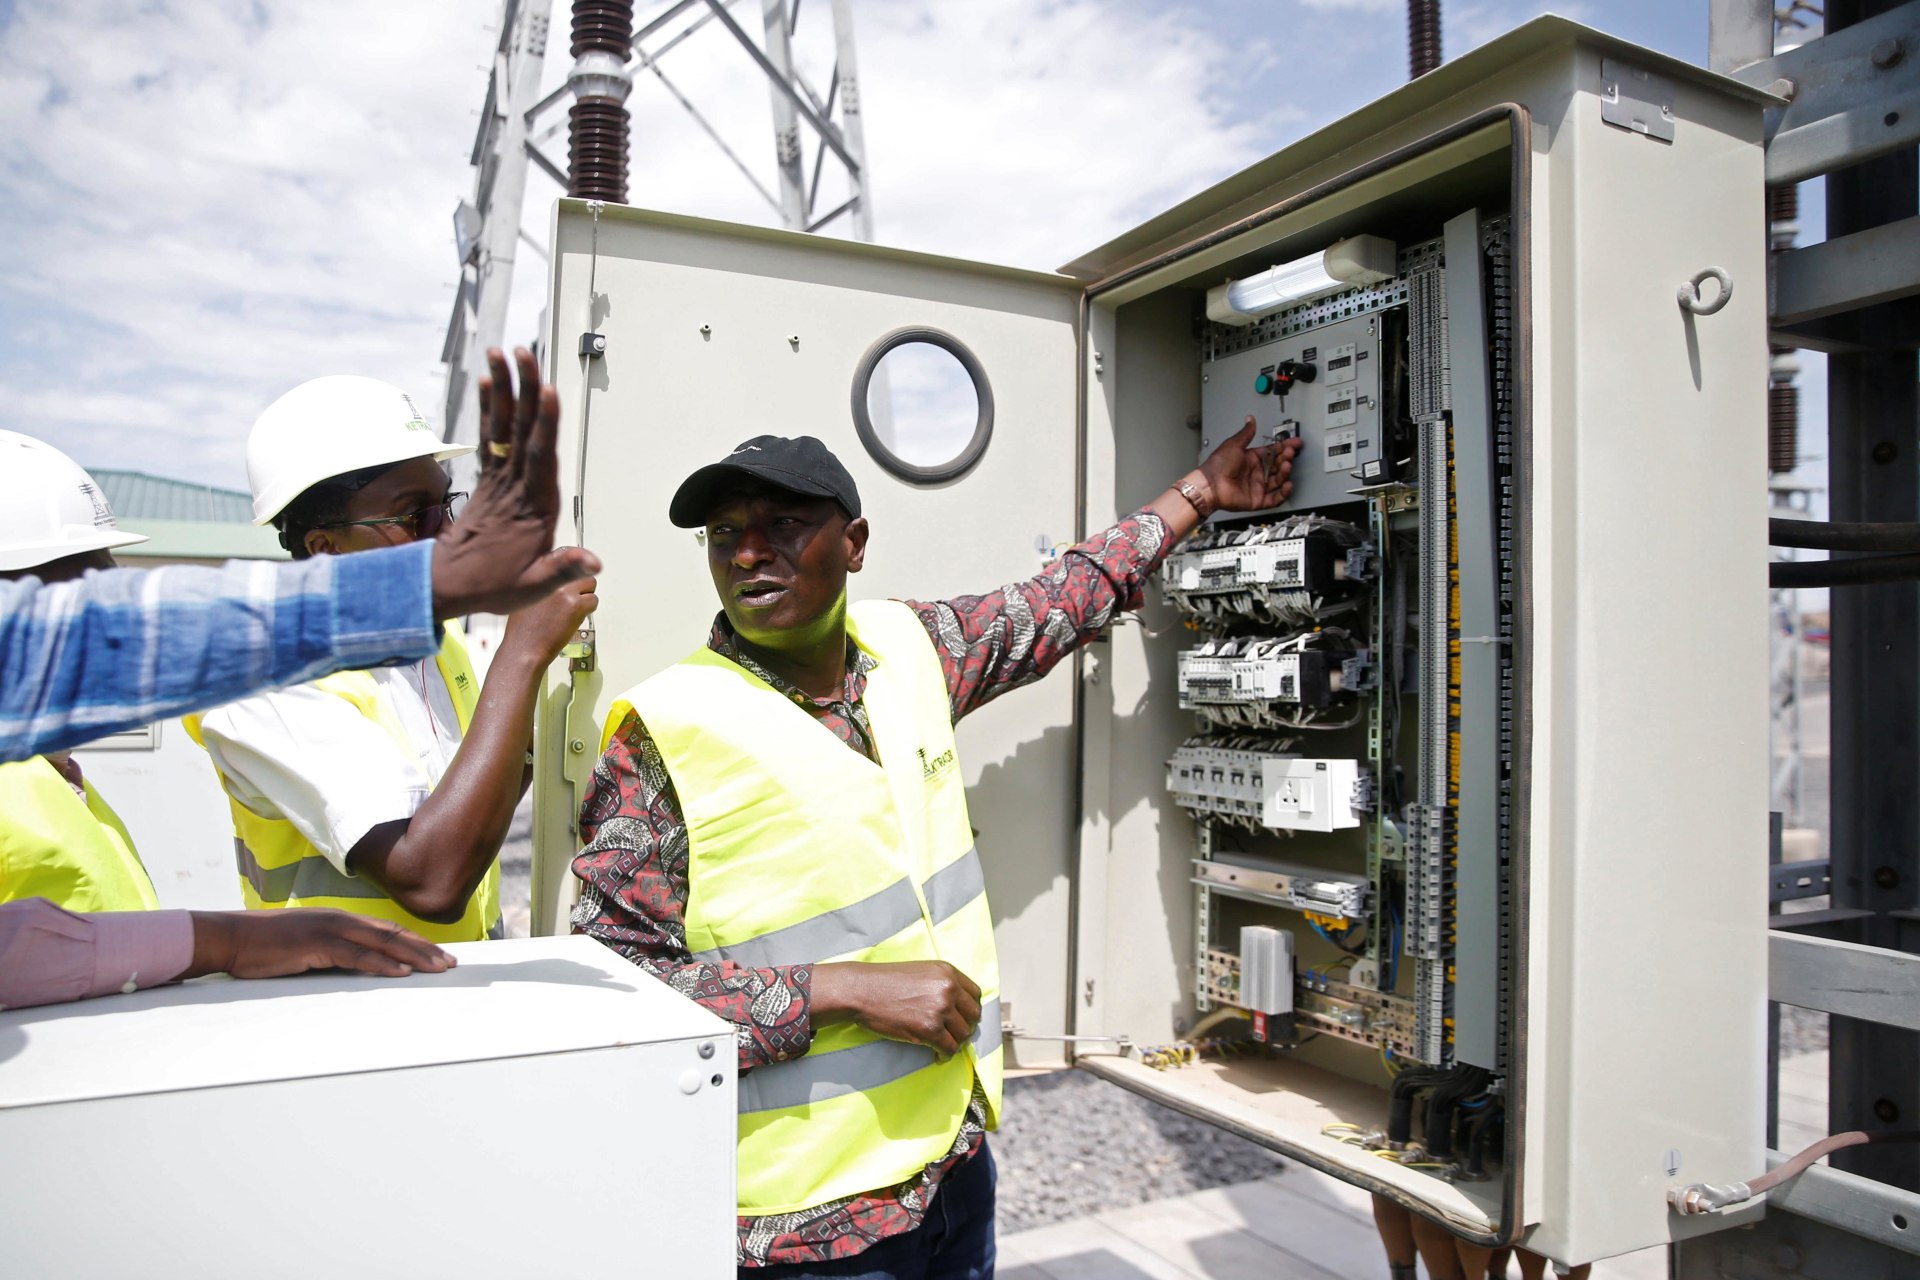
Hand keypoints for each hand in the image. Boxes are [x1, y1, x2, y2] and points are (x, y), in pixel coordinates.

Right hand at [183, 909, 455, 980]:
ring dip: (413, 957)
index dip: (415, 942)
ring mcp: (330, 930)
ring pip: (382, 943)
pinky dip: (382, 964)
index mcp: (339, 919)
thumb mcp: (306, 946)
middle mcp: (340, 920)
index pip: (386, 930)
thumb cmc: (265, 946)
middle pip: (393, 934)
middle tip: (450, 963)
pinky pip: (356, 955)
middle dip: (425, 949)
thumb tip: (355, 968)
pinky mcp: (317, 944)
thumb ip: (331, 952)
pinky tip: (400, 972)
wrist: (231, 938)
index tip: (437, 955)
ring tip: (437, 969)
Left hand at [431, 347, 601, 620]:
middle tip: (524, 353)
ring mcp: (499, 480)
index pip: (540, 458)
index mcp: (532, 508)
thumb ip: (563, 569)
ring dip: (505, 388)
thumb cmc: (492, 584)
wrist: (444, 584)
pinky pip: (489, 437)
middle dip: (525, 391)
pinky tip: (490, 384)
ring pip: (504, 426)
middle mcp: (515, 486)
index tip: (547, 391)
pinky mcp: (488, 479)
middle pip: (522, 431)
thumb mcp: (533, 586)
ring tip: (503, 353)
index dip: (545, 424)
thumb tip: (596, 562)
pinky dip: (490, 409)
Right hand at [500, 576, 598, 664]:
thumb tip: (555, 583)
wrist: (523, 648)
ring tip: (571, 611)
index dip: (569, 568)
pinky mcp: (576, 605)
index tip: (570, 576)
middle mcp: (551, 576)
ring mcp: (564, 590)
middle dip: (579, 586)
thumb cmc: (521, 629)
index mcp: (537, 571)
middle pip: (580, 571)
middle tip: (571, 601)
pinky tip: (574, 619)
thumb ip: (541, 585)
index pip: (563, 553)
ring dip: (585, 597)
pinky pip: (593, 601)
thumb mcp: (523, 596)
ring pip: (590, 584)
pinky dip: (588, 611)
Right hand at [812, 960, 981, 1056]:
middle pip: (973, 1015)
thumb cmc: (885, 982)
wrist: (862, 990)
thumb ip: (941, 984)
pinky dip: (945, 1055)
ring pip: (964, 1034)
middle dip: (965, 1027)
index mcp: (948, 972)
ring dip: (956, 1043)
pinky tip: (937, 1055)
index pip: (975, 994)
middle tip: (954, 1034)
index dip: (970, 1009)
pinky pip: (950, 1048)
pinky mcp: (930, 1029)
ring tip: (943, 1045)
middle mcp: (948, 989)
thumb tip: (956, 1005)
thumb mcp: (921, 972)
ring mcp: (940, 1009)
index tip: (962, 1018)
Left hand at [1195, 415, 1301, 512]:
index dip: (1285, 447)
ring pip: (1278, 480)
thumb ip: (1246, 433)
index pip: (1273, 452)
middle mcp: (1256, 472)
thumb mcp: (1234, 444)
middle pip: (1278, 465)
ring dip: (1285, 472)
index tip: (1295, 442)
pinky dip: (1283, 493)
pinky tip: (1288, 484)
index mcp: (1252, 459)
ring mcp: (1257, 486)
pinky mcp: (1258, 500)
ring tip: (1287, 465)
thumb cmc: (1217, 465)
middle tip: (1290, 453)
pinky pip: (1275, 498)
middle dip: (1286, 458)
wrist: (1209, 484)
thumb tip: (1250, 419)